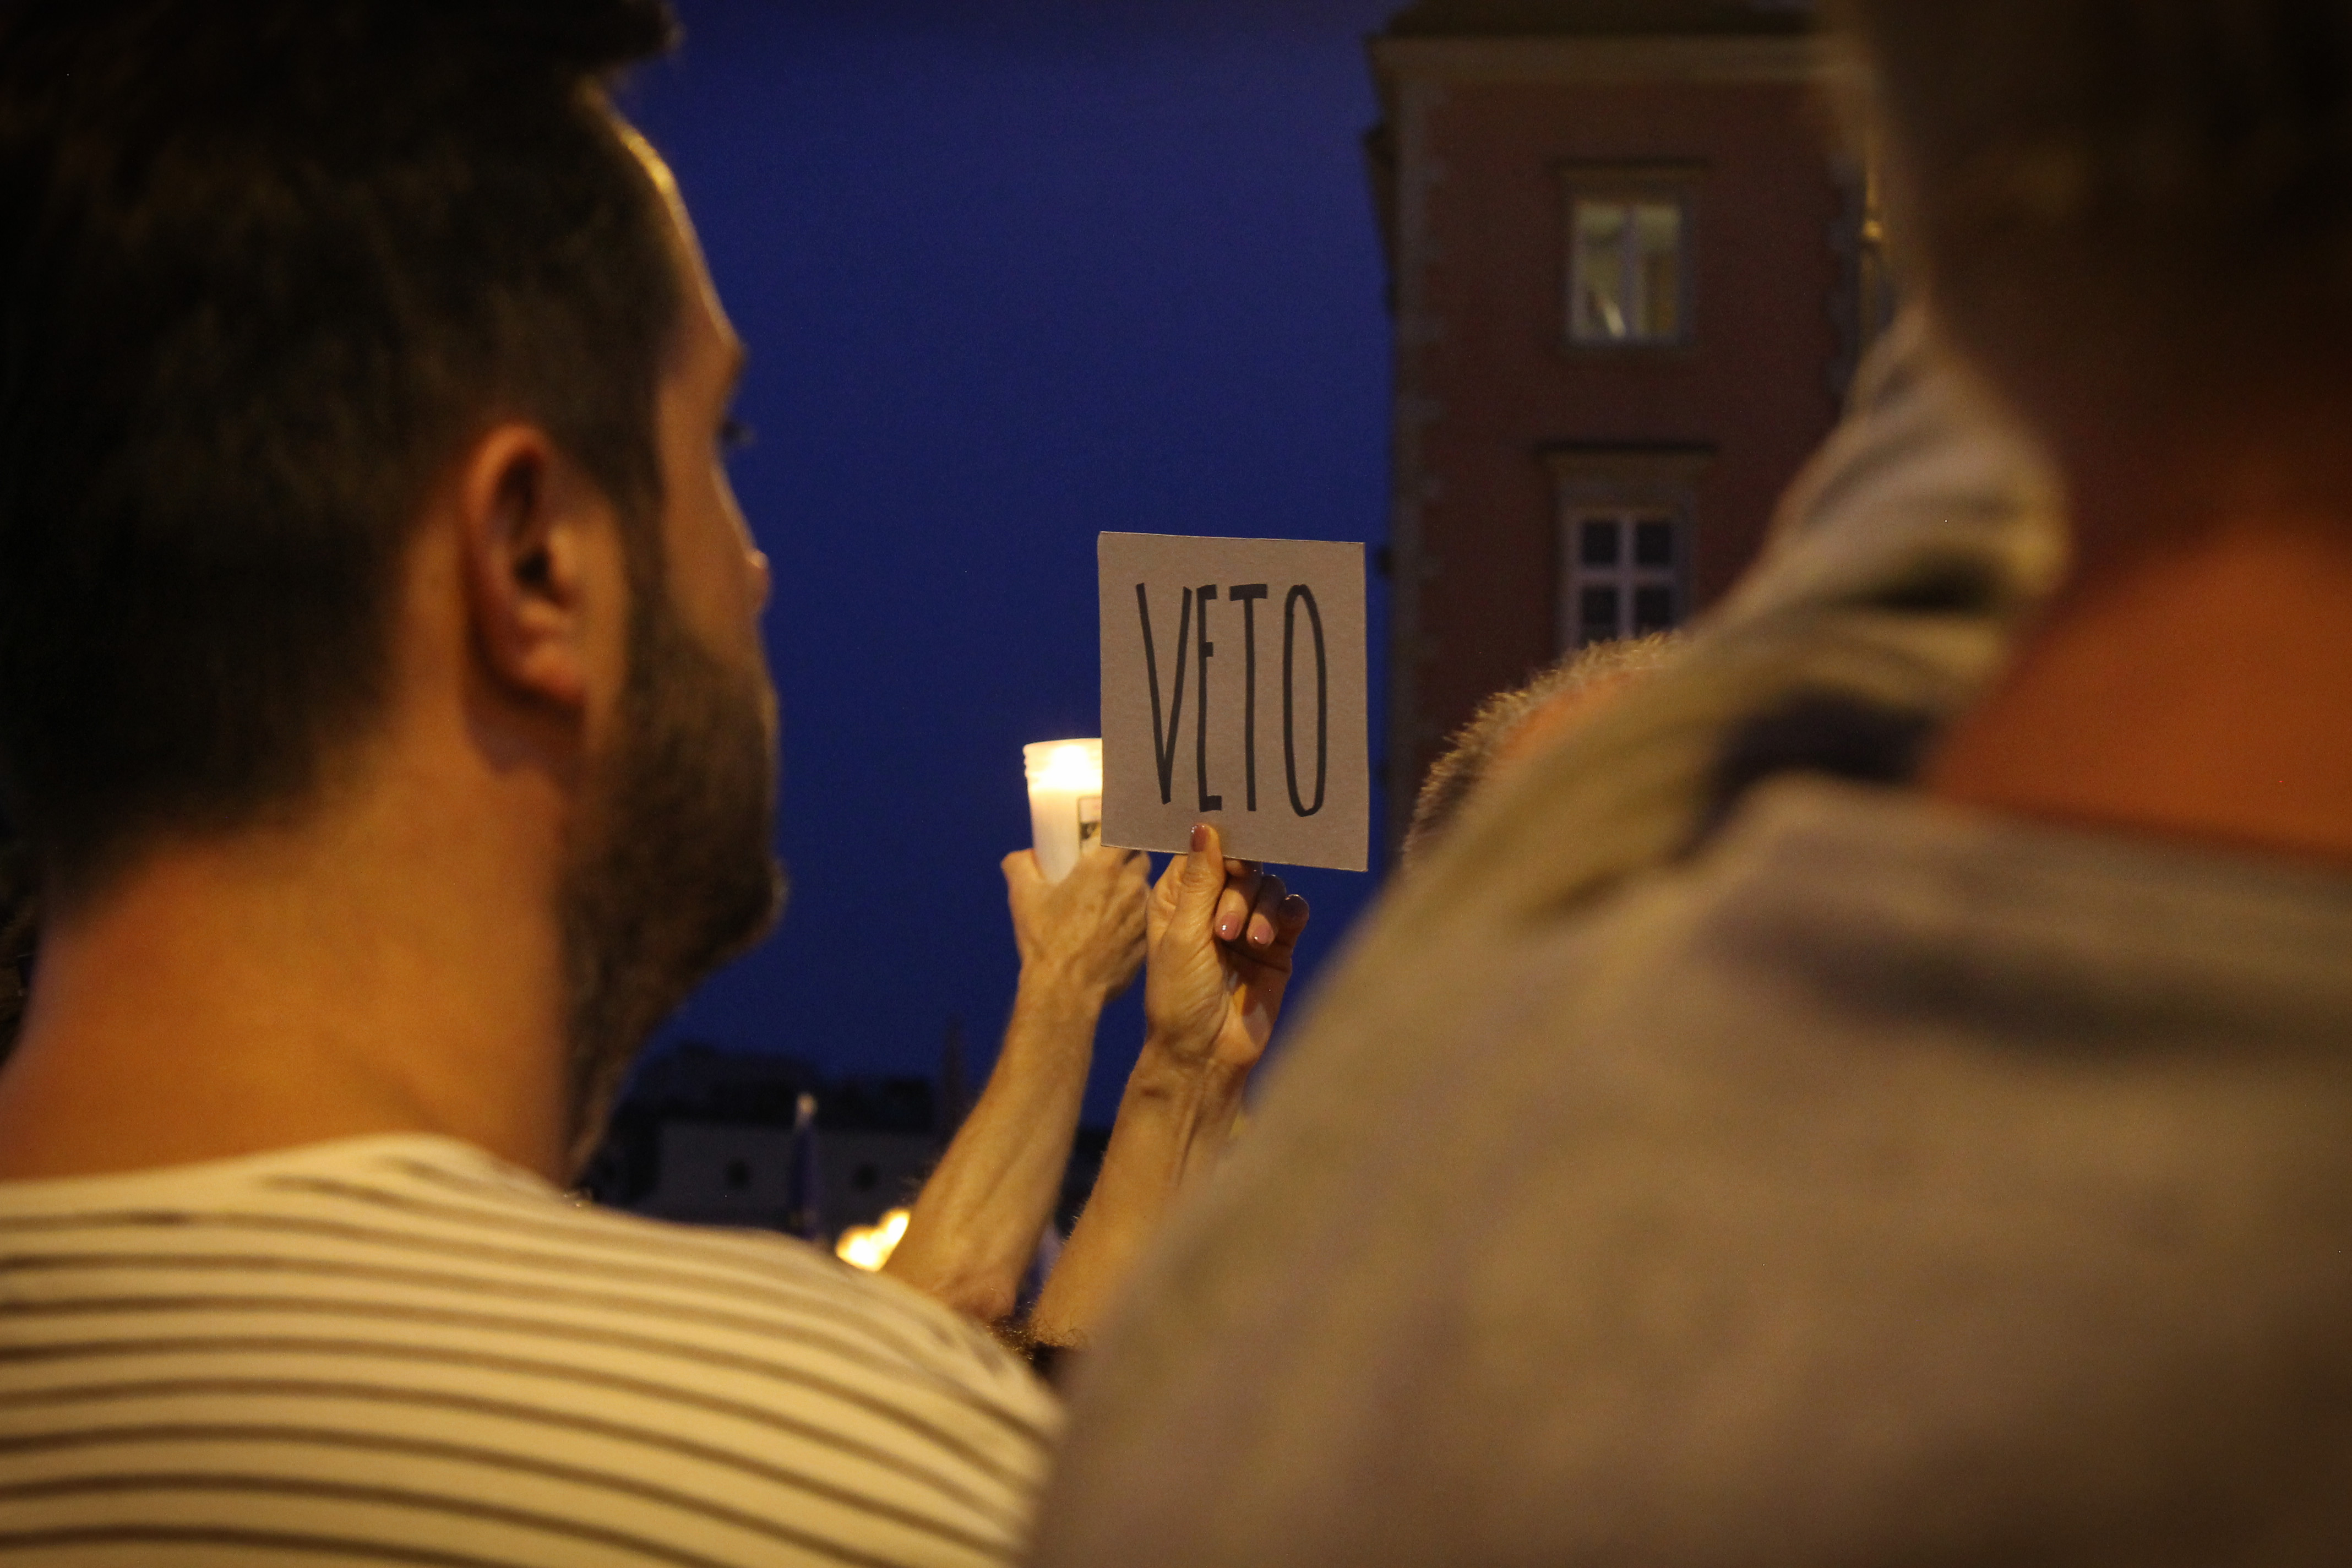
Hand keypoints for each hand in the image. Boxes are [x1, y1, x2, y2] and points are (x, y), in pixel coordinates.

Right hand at [1002, 843, 1149, 1004]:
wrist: (1065, 989)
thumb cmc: (1045, 940)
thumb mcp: (1023, 897)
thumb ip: (1020, 865)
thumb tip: (1022, 856)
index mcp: (1103, 868)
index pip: (1126, 832)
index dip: (1120, 831)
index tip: (1111, 835)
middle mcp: (1130, 886)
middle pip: (1140, 859)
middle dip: (1127, 860)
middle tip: (1108, 869)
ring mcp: (1142, 915)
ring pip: (1145, 890)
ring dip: (1131, 891)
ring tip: (1110, 903)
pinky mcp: (1146, 941)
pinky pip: (1145, 921)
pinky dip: (1133, 921)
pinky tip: (1114, 932)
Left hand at [1141, 823, 1310, 1081]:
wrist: (1207, 1053)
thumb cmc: (1179, 997)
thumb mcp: (1182, 935)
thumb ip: (1199, 881)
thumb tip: (1205, 826)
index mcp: (1179, 898)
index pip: (1205, 851)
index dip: (1221, 850)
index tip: (1233, 863)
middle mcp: (1213, 904)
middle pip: (1242, 866)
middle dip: (1240, 891)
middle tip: (1226, 929)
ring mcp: (1247, 924)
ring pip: (1269, 886)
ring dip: (1262, 909)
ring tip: (1251, 943)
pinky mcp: (1277, 945)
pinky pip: (1292, 910)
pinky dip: (1288, 915)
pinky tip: (1277, 935)